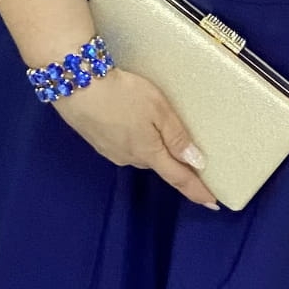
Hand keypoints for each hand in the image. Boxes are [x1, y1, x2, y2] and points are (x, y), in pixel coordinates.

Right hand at [55, 66, 221, 208]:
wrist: (75, 85)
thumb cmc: (121, 94)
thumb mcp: (158, 109)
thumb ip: (177, 136)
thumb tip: (196, 162)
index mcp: (149, 153)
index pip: (179, 178)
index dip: (197, 191)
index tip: (213, 203)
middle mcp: (130, 158)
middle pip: (160, 163)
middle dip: (172, 159)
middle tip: (186, 148)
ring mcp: (111, 152)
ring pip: (141, 153)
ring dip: (150, 144)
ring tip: (150, 121)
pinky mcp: (98, 142)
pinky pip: (125, 145)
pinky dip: (133, 137)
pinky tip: (129, 119)